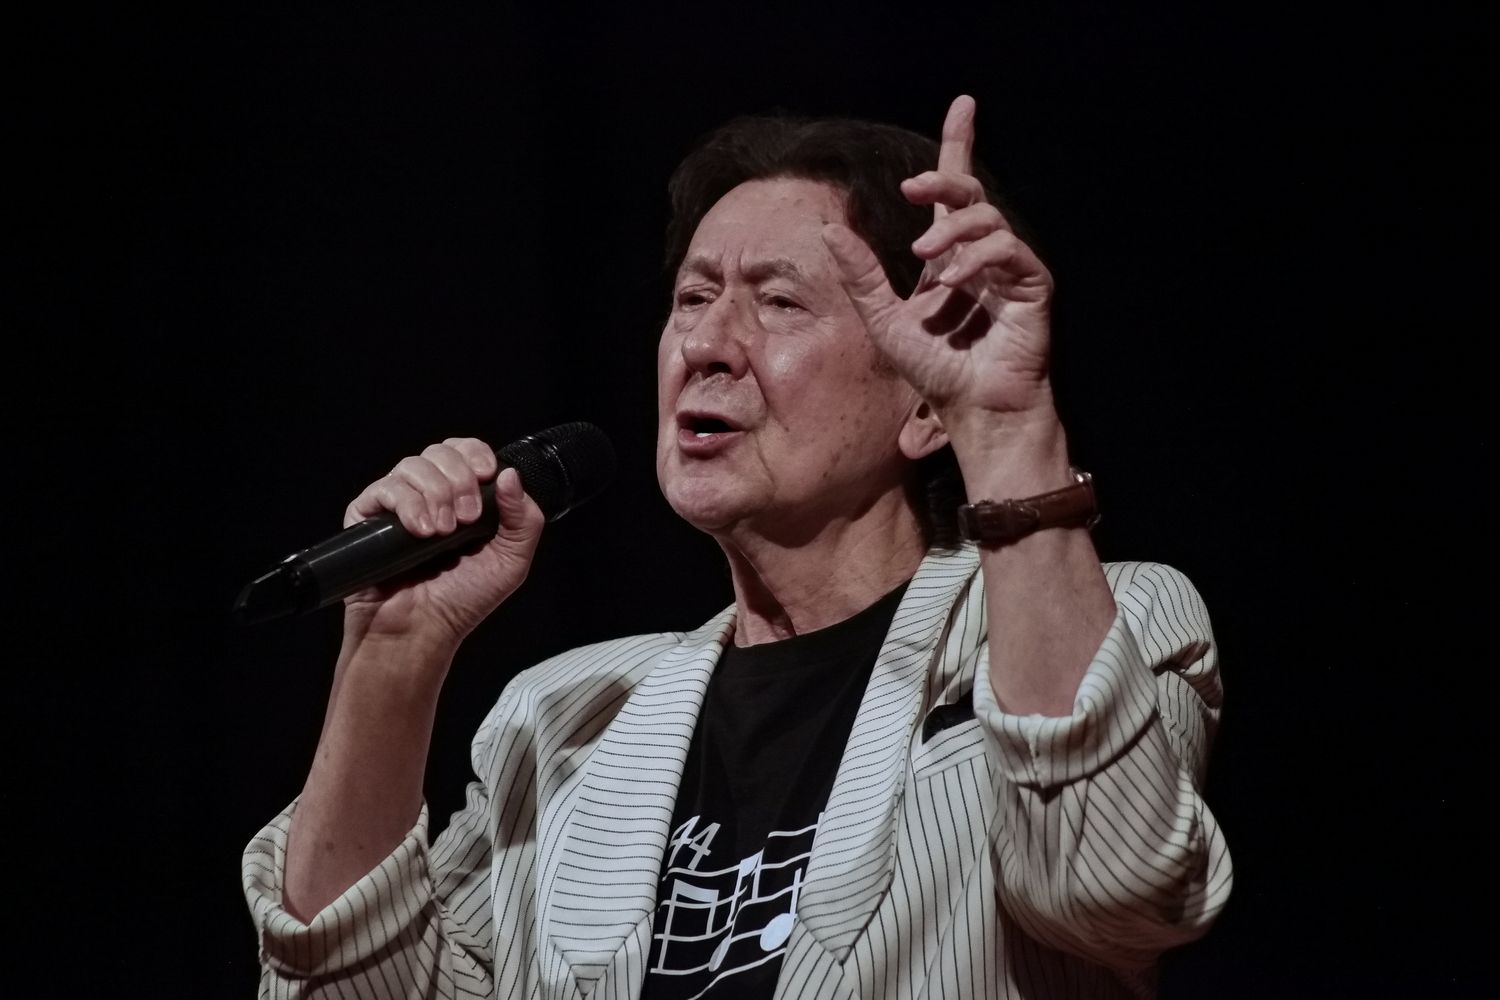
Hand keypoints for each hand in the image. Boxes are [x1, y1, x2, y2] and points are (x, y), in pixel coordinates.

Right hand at [340, 438, 544, 645]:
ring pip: (413, 465)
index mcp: (462, 498)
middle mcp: (429, 495)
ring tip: (442, 532)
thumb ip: (523, 519)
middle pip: (439, 451)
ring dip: (435, 494)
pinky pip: (384, 488)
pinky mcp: (367, 517)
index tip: (487, 474)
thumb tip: (510, 474)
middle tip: (467, 518)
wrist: (421, 631)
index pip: (464, 451)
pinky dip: (407, 504)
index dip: (475, 453)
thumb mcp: (510, 561)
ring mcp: (397, 505)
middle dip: (459, 478)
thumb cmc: (462, 601)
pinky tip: (421, 531)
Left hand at [823, 95, 1055, 440]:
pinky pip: (1008, 250)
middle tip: (910, 187)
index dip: (959, 146)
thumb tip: (830, 230)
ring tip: (925, 256)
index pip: (954, 193)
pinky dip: (977, 259)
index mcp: (949, 257)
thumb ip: (861, 276)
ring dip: (952, 230)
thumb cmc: (934, 371)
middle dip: (943, 180)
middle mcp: (981, 257)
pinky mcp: (1033, 286)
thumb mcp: (884, 320)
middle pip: (970, 194)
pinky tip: (953, 282)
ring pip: (987, 218)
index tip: (963, 105)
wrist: (972, 410)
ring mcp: (1009, 270)